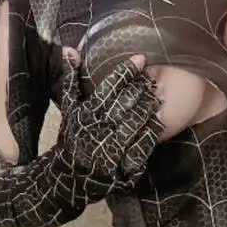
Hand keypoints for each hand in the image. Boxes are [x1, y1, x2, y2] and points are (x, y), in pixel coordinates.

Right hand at [56, 47, 163, 183]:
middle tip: (152, 78)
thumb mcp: (68, 108)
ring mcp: (113, 149)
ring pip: (135, 123)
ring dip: (148, 108)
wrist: (69, 177)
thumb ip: (71, 79)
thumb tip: (69, 49)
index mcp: (88, 113)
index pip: (109, 87)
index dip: (126, 71)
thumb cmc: (71, 138)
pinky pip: (141, 147)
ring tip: (157, 97)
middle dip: (141, 88)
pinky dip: (151, 133)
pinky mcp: (123, 166)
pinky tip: (158, 122)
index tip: (141, 58)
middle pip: (125, 103)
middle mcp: (101, 129)